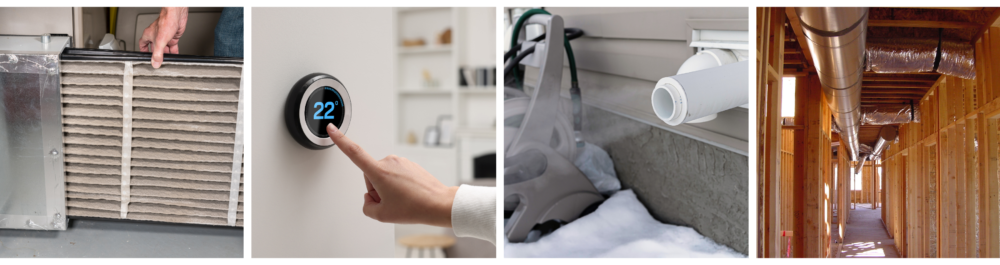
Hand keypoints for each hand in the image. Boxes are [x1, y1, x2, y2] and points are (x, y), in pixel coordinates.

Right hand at [139, 7, 188, 68]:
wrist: (176, 16)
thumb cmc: (166, 22)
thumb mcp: (160, 41)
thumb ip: (157, 53)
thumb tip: (155, 63)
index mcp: (149, 35)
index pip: (143, 44)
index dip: (143, 51)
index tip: (145, 57)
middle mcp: (156, 35)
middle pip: (155, 48)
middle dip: (157, 55)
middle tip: (159, 61)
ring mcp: (165, 36)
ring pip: (164, 48)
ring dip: (166, 54)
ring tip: (167, 60)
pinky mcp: (173, 36)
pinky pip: (172, 46)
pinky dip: (173, 51)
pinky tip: (175, 55)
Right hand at [326, 124, 458, 226]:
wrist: (438, 203)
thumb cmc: (414, 207)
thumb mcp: (382, 215)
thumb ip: (367, 206)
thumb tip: (369, 198)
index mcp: (379, 171)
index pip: (354, 153)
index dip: (340, 140)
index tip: (332, 129)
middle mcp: (389, 161)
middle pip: (370, 175)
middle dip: (376, 188)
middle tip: (391, 201)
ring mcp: (400, 161)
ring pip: (383, 175)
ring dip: (387, 187)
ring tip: (402, 198)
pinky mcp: (409, 164)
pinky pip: (395, 175)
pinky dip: (398, 185)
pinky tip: (408, 194)